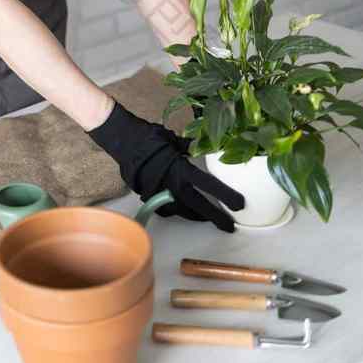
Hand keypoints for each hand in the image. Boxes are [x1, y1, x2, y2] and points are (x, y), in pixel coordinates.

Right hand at [86, 100, 245, 232]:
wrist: (121, 140)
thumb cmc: (148, 136)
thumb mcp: (172, 139)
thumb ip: (188, 148)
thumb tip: (201, 146)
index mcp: (180, 169)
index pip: (208, 185)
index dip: (225, 196)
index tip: (240, 205)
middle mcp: (172, 185)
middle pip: (198, 207)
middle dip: (215, 217)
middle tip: (229, 226)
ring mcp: (159, 194)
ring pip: (182, 210)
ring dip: (195, 214)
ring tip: (206, 216)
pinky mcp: (148, 197)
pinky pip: (167, 207)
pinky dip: (175, 207)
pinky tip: (180, 205)